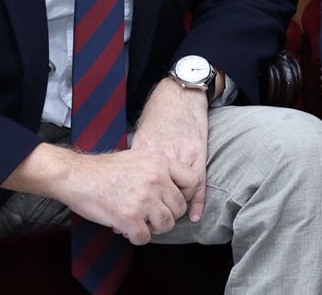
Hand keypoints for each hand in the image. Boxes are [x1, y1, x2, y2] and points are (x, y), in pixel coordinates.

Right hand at [5, 143, 193, 244]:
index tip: (174, 202)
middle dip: (166, 215)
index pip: (193, 181)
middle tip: (150, 215)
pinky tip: (127, 228)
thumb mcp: (138, 157)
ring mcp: (144, 199)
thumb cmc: (105, 169)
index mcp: (160, 162)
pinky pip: (145, 237)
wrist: (78, 176)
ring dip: (153, 228)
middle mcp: (156, 180)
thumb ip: (158, 170)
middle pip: (179, 208)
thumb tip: (175, 188)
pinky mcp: (130, 217)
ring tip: (140, 222)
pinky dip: (136, 237)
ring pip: (166, 225)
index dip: (186, 195)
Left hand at [129, 77, 210, 220]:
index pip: (138, 189)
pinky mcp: (197, 155)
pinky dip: (196, 203)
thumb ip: (135, 161)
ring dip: (174, 210)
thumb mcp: (139, 138)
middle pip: (158, 197)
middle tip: (149, 225)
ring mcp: (181, 157)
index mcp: (144, 153)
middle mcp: (162, 158)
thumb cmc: (158, 117)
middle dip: (154, 215)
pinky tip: (193, 216)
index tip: (130, 222)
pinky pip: (197, 185)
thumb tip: (124, 186)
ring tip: (168, 219)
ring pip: (178, 195)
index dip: (135, 209)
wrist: (178, 97)